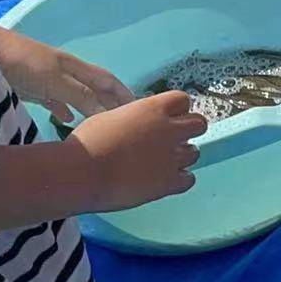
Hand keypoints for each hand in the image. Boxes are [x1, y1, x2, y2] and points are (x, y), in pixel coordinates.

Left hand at [0, 26, 132, 124]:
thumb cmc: (19, 63)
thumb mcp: (53, 80)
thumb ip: (80, 96)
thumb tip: (107, 113)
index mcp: (74, 66)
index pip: (107, 81)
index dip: (124, 94)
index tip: (141, 110)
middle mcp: (65, 72)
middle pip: (95, 88)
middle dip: (112, 101)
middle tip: (127, 119)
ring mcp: (47, 79)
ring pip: (77, 95)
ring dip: (91, 107)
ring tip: (103, 122)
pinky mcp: (30, 87)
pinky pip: (54, 101)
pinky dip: (64, 110)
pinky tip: (67, 120)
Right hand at [64, 90, 205, 210]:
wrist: (81, 173)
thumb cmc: (87, 143)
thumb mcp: (111, 117)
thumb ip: (134, 118)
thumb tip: (140, 124)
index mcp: (153, 109)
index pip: (182, 100)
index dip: (176, 109)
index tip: (166, 117)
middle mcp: (169, 130)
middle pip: (199, 124)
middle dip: (188, 130)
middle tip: (171, 140)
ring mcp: (172, 157)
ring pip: (195, 152)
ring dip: (182, 156)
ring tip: (163, 163)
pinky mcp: (170, 182)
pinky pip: (189, 179)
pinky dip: (180, 179)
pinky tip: (164, 181)